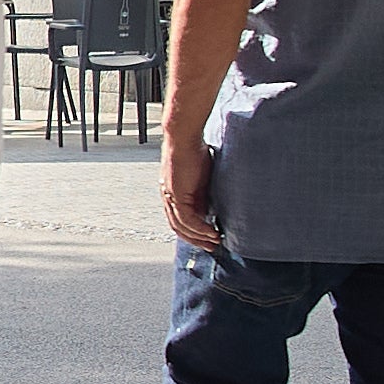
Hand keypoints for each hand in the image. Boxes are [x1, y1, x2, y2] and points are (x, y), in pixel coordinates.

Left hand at [162, 135, 221, 251]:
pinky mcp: (175, 194)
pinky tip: (211, 232)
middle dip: (196, 240)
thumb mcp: (202, 177)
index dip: (194, 231)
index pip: (181, 219)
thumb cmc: (195, 150)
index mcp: (174, 193)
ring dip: (199, 237)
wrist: (184, 135)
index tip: (209, 237)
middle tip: (212, 247)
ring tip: (215, 242)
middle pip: (178, 227)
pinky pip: (186, 219)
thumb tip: (212, 208)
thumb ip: (204, 193)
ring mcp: (170, 197)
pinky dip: (199, 228)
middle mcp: (169, 197)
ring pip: (181, 226)